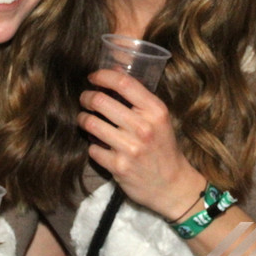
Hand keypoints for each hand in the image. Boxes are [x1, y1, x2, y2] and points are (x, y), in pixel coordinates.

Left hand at [76, 69, 203, 220]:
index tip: (93, 77)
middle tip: (85, 100)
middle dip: (87, 97)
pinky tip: (98, 144)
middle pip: (101, 101)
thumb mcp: (159, 118)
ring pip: (91, 123)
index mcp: (156, 111)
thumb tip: (114, 69)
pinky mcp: (118, 167)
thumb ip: (139, 97)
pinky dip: (92, 144)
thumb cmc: (163, 147)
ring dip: (83, 119)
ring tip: (85, 119)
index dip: (103, 76)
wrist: (171, 186)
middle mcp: (143, 127)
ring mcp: (130, 148)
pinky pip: (93, 148)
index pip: (123, 83)